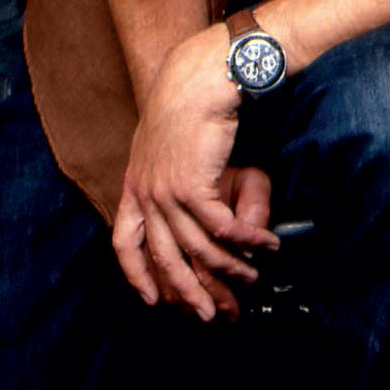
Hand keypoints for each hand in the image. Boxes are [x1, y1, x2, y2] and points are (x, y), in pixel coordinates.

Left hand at [111, 27, 279, 318]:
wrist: (198, 76)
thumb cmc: (189, 102)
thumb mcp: (168, 144)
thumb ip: (174, 176)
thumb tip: (194, 203)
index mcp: (134, 184)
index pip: (125, 242)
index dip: (138, 275)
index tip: (153, 298)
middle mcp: (145, 193)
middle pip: (162, 258)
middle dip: (189, 290)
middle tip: (211, 313)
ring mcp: (165, 192)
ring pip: (196, 247)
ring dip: (228, 267)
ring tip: (251, 277)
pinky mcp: (192, 186)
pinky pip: (220, 227)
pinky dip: (245, 240)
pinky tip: (263, 244)